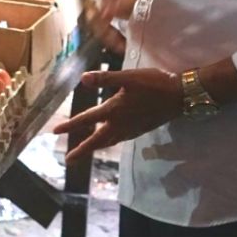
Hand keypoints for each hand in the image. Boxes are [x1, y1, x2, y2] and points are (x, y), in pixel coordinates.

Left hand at [53, 68, 183, 162]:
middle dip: (82, 150)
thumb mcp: (128, 77)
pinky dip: (110, 142)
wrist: (180, 96)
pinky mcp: (140, 129)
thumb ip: (105, 78)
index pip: (87, 119)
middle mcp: (121, 124)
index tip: (55, 132)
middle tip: (69, 160)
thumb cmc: (154, 83)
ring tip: (85, 151)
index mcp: (115, 110)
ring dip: (95, 146)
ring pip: (109, 141)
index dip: (70, 125)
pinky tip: (111, 138)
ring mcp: (132, 129)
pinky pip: (120, 139)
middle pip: (97, 140)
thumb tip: (83, 79)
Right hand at [81, 0, 142, 53]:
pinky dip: (113, 41)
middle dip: (103, 8)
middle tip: (108, 15)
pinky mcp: (98, 24)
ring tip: (118, 41)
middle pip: (97, 2)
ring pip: (97, 22)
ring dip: (106, 31)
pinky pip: (103, 35)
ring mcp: (94, 10)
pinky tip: (124, 48)